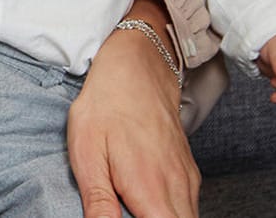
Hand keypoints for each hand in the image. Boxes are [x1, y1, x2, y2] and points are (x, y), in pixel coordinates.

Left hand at [67, 0, 196, 217]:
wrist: (137, 72)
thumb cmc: (106, 109)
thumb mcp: (86, 152)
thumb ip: (98, 199)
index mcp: (151, 191)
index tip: (124, 215)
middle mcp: (177, 190)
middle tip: (124, 208)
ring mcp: (187, 183)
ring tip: (130, 203)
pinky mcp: (189, 175)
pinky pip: (186, 207)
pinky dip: (169, 211)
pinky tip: (144, 199)